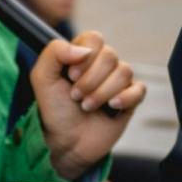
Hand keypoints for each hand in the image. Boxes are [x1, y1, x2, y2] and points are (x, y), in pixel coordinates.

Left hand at [32, 30, 144, 178]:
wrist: (64, 142)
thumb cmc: (53, 110)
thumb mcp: (42, 78)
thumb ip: (54, 52)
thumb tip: (84, 50)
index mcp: (82, 55)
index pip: (94, 39)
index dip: (84, 56)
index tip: (71, 75)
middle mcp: (102, 65)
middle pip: (110, 55)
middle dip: (90, 80)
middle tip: (75, 96)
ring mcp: (117, 82)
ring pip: (124, 72)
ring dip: (101, 92)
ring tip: (87, 106)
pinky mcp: (130, 100)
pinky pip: (139, 89)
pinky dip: (125, 98)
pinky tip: (111, 107)